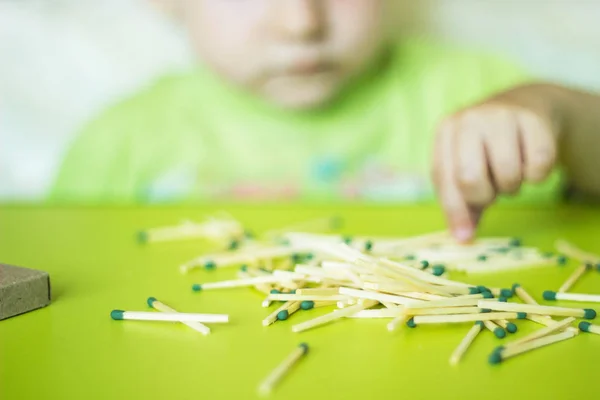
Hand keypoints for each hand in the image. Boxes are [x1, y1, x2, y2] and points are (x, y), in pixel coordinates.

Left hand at [432, 88, 560, 241]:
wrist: (525, 106)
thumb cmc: (486, 148)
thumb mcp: (466, 169)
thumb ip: (462, 204)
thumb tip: (464, 238)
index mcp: (445, 132)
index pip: (444, 179)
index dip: (455, 211)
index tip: (465, 236)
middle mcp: (469, 119)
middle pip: (470, 179)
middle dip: (484, 195)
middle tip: (492, 189)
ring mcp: (501, 115)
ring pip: (507, 174)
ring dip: (512, 186)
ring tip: (510, 172)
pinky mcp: (533, 119)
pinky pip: (538, 166)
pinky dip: (537, 175)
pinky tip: (530, 162)